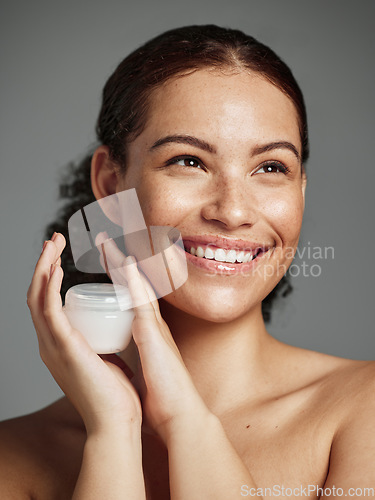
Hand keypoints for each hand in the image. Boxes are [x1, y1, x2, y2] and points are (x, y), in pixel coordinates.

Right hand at [27, 233, 141, 435]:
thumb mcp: (102, 360)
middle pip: (36, 295)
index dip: (48, 278)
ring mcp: (52, 346)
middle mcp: (49, 344)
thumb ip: (98, 347)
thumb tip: (105, 335)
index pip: (46, 304)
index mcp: (59, 346)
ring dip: (42, 267)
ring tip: (52, 243)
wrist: (117, 421)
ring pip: (37, 297)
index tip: (58, 256)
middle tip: (52, 240)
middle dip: (42, 265)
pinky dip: (48, 286)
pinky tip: (53, 268)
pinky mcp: (63, 347)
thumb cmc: (113, 395)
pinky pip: (48, 310)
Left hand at [96, 234, 210, 444]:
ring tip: (105, 240)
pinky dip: (133, 278)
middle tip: (102, 239)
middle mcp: (151, 322)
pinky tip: (125, 261)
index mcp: (147, 330)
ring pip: (136, 284)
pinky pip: (141, 299)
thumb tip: (129, 357)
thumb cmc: (163, 398)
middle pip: (132, 283)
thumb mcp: (146, 369)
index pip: (129, 295)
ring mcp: (154, 324)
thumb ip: (140, 357)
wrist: (179, 414)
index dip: (118, 275)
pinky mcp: (153, 332)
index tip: (107, 259)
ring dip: (120, 260)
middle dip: (116, 259)